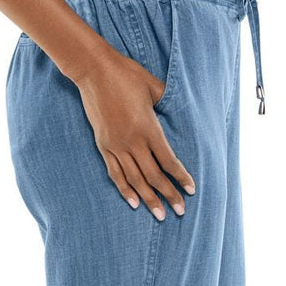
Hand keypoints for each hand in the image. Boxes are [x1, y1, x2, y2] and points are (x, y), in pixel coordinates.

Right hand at [74, 49, 195, 219]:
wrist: (93, 70)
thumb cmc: (127, 74)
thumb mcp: (153, 87)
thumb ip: (168, 102)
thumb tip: (181, 110)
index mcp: (148, 128)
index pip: (168, 161)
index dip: (181, 177)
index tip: (191, 190)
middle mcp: (132, 141)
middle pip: (154, 176)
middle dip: (168, 195)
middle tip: (179, 211)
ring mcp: (116, 145)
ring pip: (135, 180)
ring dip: (148, 199)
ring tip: (159, 215)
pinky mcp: (103, 145)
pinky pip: (115, 173)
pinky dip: (125, 189)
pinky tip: (133, 202)